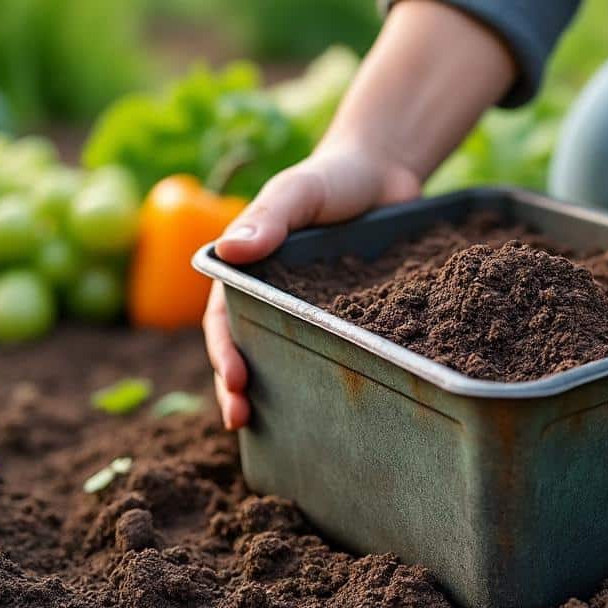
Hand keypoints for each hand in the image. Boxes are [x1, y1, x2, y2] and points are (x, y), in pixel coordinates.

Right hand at [205, 145, 420, 428]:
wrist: (385, 173)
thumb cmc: (330, 178)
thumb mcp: (297, 191)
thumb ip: (269, 216)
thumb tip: (231, 250)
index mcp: (246, 274)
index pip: (223, 320)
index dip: (223, 353)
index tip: (235, 381)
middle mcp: (271, 300)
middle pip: (247, 351)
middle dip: (237, 389)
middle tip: (242, 420)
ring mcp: (309, 314)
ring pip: (286, 361)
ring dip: (277, 397)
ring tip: (280, 433)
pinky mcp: (348, 321)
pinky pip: (333, 355)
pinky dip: (327, 381)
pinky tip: (337, 415)